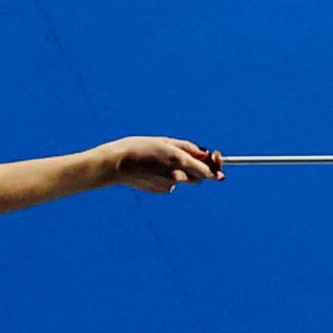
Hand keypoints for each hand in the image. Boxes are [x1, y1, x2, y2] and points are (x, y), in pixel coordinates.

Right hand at [95, 135, 224, 191]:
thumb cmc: (139, 147)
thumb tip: (206, 154)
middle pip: (199, 178)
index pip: (207, 171)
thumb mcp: (165, 141)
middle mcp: (176, 176)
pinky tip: (153, 169)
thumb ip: (188, 148)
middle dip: (201, 169)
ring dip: (182, 172)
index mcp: (179, 160)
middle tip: (196, 158)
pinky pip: (171, 184)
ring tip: (163, 160)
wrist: (115, 164)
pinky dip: (168, 176)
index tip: (218, 161)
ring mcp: (168, 186)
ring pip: (184, 180)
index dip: (216, 168)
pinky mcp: (159, 191)